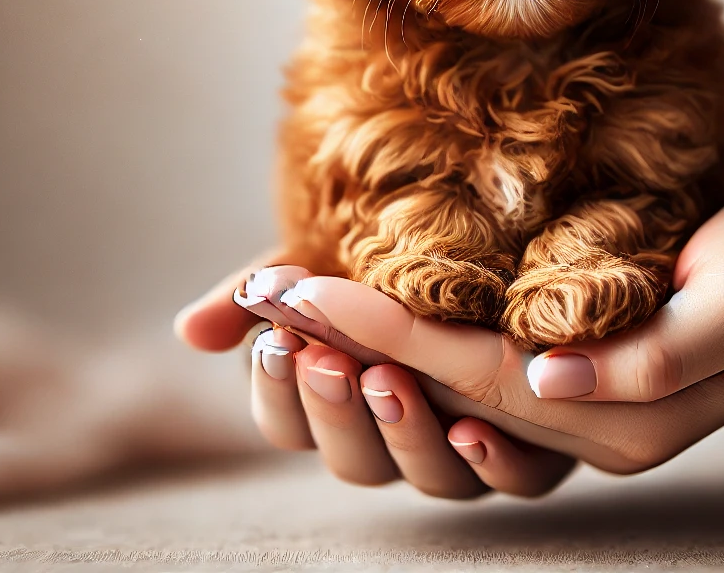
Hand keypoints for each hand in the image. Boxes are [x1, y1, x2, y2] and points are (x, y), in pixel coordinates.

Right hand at [175, 250, 578, 497]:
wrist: (505, 245)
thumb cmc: (395, 256)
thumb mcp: (324, 262)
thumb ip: (261, 293)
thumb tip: (187, 331)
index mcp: (339, 406)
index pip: (287, 424)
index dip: (277, 390)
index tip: (276, 342)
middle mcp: (397, 441)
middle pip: (351, 459)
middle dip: (334, 410)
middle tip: (326, 359)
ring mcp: (463, 454)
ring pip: (427, 477)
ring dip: (404, 434)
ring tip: (389, 380)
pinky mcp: (535, 452)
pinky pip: (518, 479)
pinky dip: (493, 464)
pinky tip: (475, 431)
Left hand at [176, 187, 723, 492]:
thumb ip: (659, 354)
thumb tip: (552, 378)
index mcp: (626, 419)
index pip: (476, 374)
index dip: (382, 326)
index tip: (296, 282)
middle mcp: (589, 430)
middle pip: (441, 395)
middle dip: (346, 343)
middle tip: (257, 289)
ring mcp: (579, 412)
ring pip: (444, 397)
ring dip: (362, 356)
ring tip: (280, 307)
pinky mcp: (573, 384)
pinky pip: (469, 379)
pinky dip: (405, 348)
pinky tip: (353, 321)